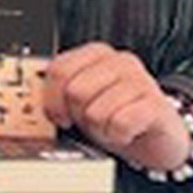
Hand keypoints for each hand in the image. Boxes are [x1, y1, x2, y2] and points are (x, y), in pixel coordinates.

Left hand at [43, 42, 190, 172]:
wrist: (159, 138)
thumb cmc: (115, 117)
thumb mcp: (82, 103)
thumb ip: (60, 95)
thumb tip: (33, 103)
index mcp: (95, 54)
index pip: (59, 69)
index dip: (52, 99)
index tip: (59, 116)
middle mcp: (119, 61)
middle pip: (75, 91)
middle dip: (79, 116)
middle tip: (94, 122)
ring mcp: (141, 80)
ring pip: (96, 111)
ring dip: (99, 130)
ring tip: (111, 128)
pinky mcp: (157, 104)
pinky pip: (120, 124)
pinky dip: (118, 137)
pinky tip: (126, 134)